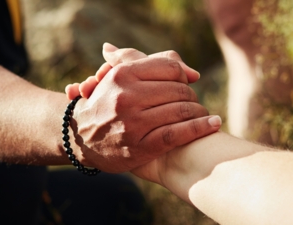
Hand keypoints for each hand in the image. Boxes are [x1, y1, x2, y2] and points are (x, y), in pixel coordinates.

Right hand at [67, 43, 219, 172]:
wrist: (79, 138)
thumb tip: (190, 71)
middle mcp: (126, 97)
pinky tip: (213, 124)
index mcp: (121, 75)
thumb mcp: (116, 77)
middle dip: (190, 96)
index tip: (187, 82)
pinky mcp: (140, 146)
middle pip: (178, 89)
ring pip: (180, 110)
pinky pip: (177, 134)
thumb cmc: (104, 104)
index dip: (183, 75)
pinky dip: (200, 128)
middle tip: (194, 102)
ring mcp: (132, 123)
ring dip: (199, 112)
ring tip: (204, 114)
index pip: (169, 68)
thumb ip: (151, 65)